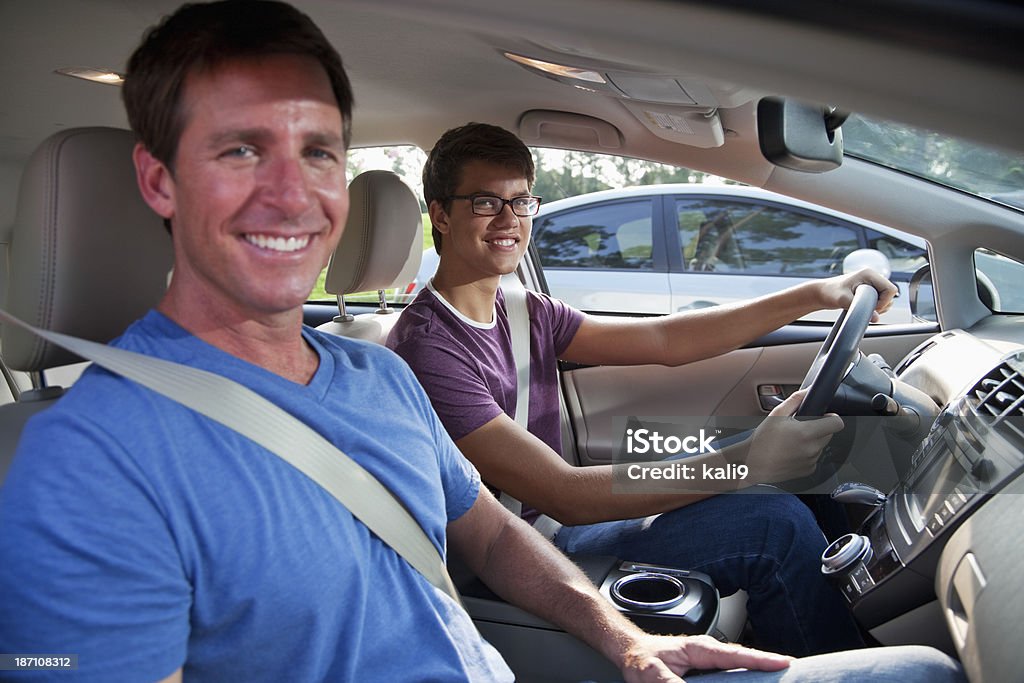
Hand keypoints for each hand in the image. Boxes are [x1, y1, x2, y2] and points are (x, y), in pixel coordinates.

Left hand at [621, 634, 791, 681]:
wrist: (631, 653)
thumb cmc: (641, 659)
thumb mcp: (651, 673)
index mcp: (700, 649)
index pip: (737, 655)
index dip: (762, 659)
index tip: (784, 662)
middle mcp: (709, 655)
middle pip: (745, 661)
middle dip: (768, 666)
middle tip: (792, 672)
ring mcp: (710, 664)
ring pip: (740, 669)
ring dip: (758, 673)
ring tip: (780, 679)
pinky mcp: (708, 674)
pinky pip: (731, 676)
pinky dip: (744, 677)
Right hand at [745, 390, 843, 481]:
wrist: (753, 464)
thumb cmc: (762, 440)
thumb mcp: (776, 414)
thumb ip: (795, 400)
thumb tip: (808, 391)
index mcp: (806, 433)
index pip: (837, 423)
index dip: (832, 417)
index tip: (824, 416)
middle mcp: (812, 448)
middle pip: (829, 434)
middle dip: (819, 428)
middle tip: (801, 427)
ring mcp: (811, 461)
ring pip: (821, 446)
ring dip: (812, 441)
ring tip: (792, 441)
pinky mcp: (808, 470)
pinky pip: (814, 457)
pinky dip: (807, 453)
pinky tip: (791, 451)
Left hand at [816, 267, 896, 321]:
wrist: (821, 294)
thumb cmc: (829, 293)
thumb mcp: (843, 300)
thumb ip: (860, 308)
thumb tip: (876, 318)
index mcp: (869, 274)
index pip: (890, 289)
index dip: (884, 302)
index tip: (870, 308)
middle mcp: (872, 277)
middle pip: (890, 295)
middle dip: (880, 305)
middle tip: (864, 309)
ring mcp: (871, 284)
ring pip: (887, 299)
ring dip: (878, 308)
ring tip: (861, 308)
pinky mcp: (869, 291)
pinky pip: (880, 302)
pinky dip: (875, 308)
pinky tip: (862, 309)